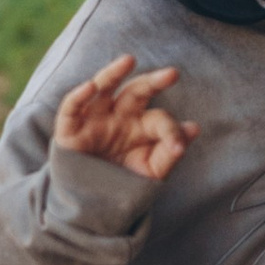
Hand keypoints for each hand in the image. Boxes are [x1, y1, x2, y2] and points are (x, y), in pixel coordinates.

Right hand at [51, 52, 195, 185]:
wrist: (91, 204)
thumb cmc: (124, 184)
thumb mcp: (151, 172)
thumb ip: (170, 152)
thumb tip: (194, 127)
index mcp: (141, 125)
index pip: (160, 119)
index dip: (171, 132)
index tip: (178, 149)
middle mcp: (119, 116)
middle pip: (136, 91)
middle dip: (153, 82)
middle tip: (172, 74)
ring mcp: (94, 120)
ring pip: (104, 88)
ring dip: (114, 73)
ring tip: (129, 60)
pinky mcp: (70, 130)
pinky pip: (72, 107)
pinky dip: (79, 95)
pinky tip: (90, 86)